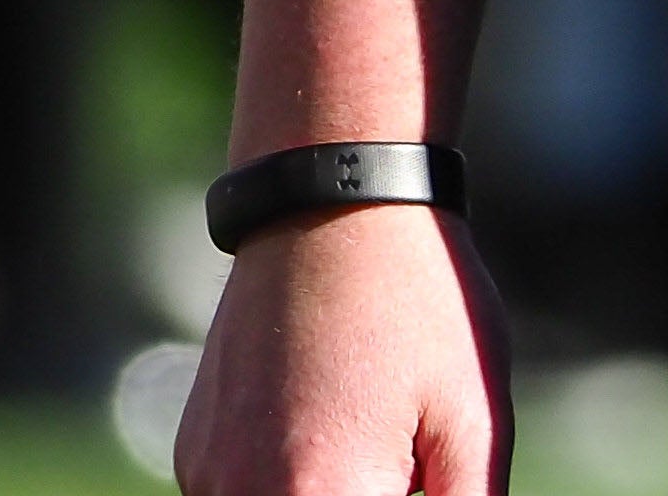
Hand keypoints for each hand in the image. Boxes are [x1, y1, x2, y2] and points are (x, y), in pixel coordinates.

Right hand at [176, 201, 509, 494]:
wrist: (333, 201)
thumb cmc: (417, 302)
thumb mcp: (473, 414)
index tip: (414, 477)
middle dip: (370, 494)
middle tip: (400, 458)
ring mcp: (208, 479)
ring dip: (326, 494)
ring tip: (372, 436)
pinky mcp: (194, 454)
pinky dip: (287, 487)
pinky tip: (332, 427)